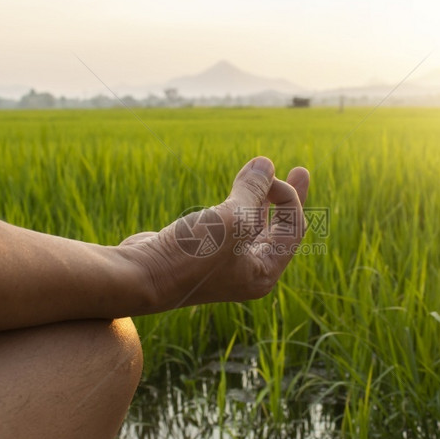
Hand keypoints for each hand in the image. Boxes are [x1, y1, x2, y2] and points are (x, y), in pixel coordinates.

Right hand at [117, 157, 309, 311]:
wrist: (138, 274)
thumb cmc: (191, 253)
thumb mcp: (232, 219)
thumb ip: (253, 190)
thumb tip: (265, 164)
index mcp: (262, 273)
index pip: (293, 230)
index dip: (289, 197)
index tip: (267, 175)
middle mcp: (247, 271)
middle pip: (279, 229)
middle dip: (288, 199)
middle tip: (301, 170)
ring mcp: (223, 262)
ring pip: (251, 224)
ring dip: (259, 197)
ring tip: (263, 171)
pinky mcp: (201, 250)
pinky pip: (228, 224)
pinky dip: (235, 204)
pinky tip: (235, 191)